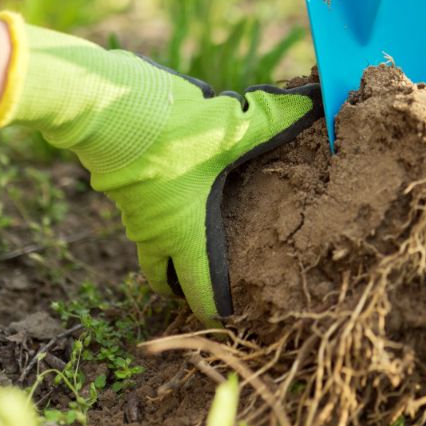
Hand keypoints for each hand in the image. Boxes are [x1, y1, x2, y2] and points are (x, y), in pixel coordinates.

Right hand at [95, 73, 321, 321]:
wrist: (105, 106)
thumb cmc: (174, 133)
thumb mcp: (235, 128)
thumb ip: (278, 120)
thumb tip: (319, 102)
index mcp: (185, 234)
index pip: (200, 293)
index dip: (216, 312)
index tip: (231, 322)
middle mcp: (155, 231)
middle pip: (164, 276)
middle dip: (182, 284)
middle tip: (204, 282)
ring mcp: (131, 209)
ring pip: (151, 240)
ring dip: (172, 240)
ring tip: (198, 226)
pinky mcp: (119, 183)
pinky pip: (142, 206)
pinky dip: (161, 205)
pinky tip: (180, 177)